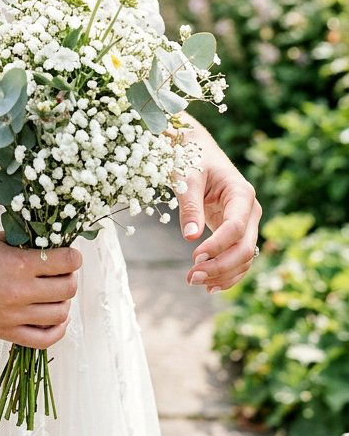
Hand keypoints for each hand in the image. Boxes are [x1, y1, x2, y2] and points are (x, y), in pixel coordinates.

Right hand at [0, 231, 81, 348]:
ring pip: (60, 314)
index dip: (73, 256)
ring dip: (63, 301)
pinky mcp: (5, 333)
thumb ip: (27, 245)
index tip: (70, 254)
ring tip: (53, 291)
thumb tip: (54, 246)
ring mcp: (13, 317)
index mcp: (18, 264)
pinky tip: (54, 316)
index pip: (66, 262)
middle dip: (69, 277)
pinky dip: (57, 329)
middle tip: (61, 271)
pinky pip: (45, 340)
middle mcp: (19, 293)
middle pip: (68, 289)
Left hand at [176, 122, 262, 293]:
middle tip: (191, 277)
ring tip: (193, 281)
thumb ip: (190, 205)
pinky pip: (238, 258)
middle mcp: (250, 210)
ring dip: (222, 274)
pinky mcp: (236, 231)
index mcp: (241, 193)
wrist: (197, 148)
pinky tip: (210, 287)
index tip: (194, 257)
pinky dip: (227, 274)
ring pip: (244, 258)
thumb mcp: (187, 178)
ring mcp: (246, 222)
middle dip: (220, 266)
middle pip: (244, 248)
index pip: (235, 227)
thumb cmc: (191, 157)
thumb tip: (190, 236)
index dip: (217, 246)